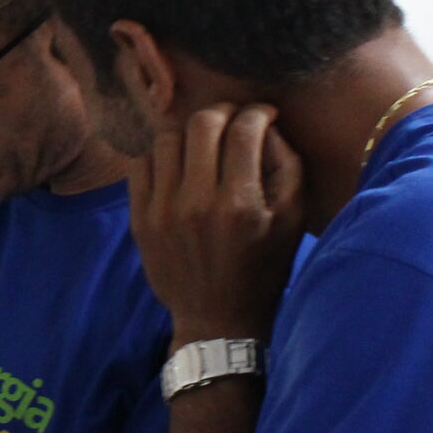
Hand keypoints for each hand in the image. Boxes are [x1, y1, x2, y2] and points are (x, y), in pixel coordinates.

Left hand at [130, 103, 304, 342]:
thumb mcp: (293, 221)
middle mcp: (197, 203)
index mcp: (240, 204)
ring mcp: (162, 211)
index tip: (264, 115)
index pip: (244, 130)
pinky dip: (161, 155)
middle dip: (223, 112)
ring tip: (205, 143)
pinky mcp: (139, 219)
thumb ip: (288, 166)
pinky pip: (141, 163)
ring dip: (190, 132)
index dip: (258, 112)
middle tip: (234, 121)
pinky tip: (179, 165)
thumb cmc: (263, 268)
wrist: (217, 320)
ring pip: (168, 137)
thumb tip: (267, 125)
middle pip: (202, 124)